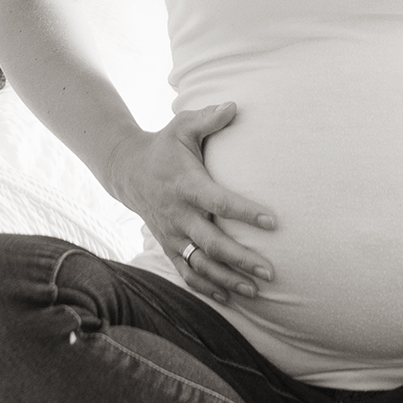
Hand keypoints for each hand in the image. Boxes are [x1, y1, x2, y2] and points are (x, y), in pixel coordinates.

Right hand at [105, 102, 276, 306]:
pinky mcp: (169, 246)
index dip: (246, 213)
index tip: (273, 221)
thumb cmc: (165, 146)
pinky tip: (230, 297)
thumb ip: (208, 118)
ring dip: (228, 280)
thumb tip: (234, 105)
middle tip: (270, 271)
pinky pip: (187, 273)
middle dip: (242, 259)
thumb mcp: (182, 126)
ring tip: (256, 290)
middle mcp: (179, 215)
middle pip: (212, 243)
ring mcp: (173, 235)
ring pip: (201, 265)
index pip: (219, 202)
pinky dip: (207, 288)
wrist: (129, 171)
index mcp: (186, 185)